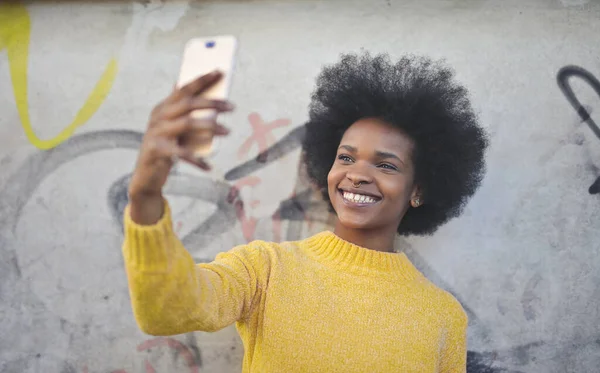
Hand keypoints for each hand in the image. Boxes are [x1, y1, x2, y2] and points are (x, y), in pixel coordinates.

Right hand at [129, 70, 232, 198]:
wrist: (145, 176)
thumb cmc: (165, 149)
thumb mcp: (174, 129)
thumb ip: (186, 114)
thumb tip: (207, 96)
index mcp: (163, 108)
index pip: (183, 88)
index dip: (202, 79)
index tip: (220, 71)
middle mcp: (158, 117)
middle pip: (187, 103)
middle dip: (211, 103)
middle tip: (232, 107)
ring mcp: (156, 133)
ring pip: (187, 123)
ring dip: (210, 126)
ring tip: (227, 131)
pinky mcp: (156, 150)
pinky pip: (181, 153)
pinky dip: (197, 160)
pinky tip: (208, 166)